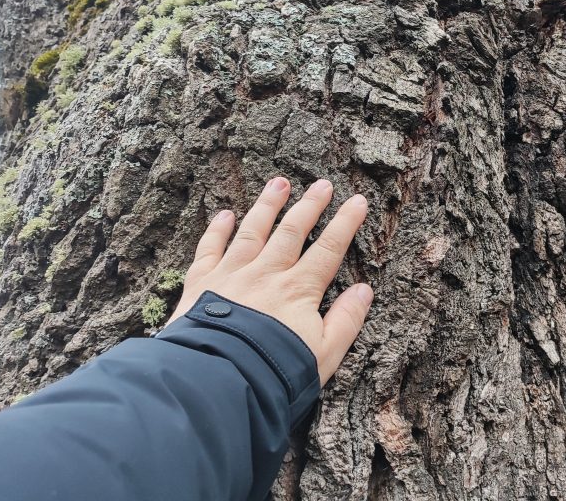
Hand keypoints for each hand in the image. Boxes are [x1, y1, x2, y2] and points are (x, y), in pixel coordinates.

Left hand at [169, 177, 372, 385]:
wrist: (217, 381)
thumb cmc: (275, 374)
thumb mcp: (324, 355)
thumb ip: (346, 321)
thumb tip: (364, 290)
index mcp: (299, 290)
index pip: (329, 249)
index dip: (346, 223)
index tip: (358, 201)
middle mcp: (267, 273)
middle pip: (292, 231)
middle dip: (310, 205)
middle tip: (322, 184)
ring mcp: (232, 274)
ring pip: (253, 230)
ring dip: (268, 205)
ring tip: (279, 183)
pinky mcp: (201, 284)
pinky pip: (210, 248)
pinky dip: (217, 230)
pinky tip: (225, 214)